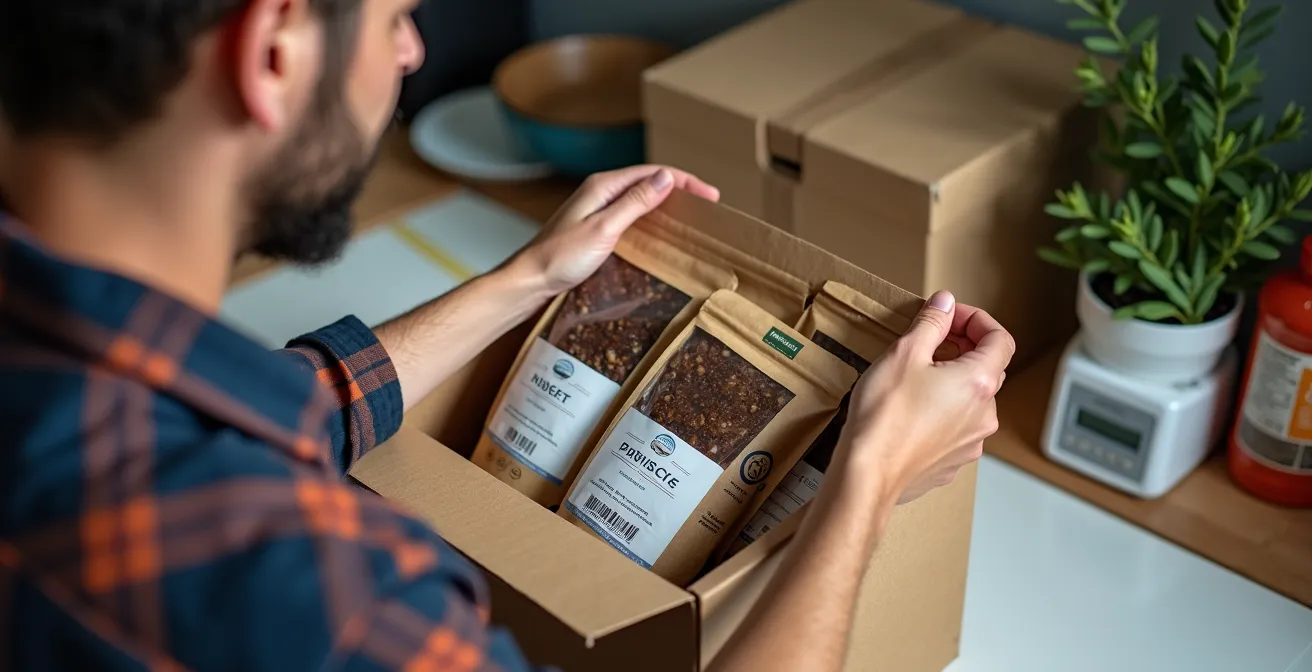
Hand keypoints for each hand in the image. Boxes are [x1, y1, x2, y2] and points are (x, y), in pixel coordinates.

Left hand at [513, 165, 719, 294]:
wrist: (531, 279)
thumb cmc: (562, 256)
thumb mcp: (604, 228)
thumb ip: (635, 202)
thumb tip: (666, 177)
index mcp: (603, 186)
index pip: (653, 173)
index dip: (685, 181)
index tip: (711, 195)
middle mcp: (601, 191)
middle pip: (648, 181)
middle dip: (680, 189)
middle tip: (707, 205)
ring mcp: (597, 208)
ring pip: (640, 197)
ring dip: (667, 202)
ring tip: (691, 215)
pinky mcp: (595, 225)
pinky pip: (631, 213)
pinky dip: (652, 216)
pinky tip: (661, 230)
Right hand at [837, 291, 1013, 503]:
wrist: (868, 475)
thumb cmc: (884, 417)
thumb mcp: (905, 353)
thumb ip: (931, 323)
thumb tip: (946, 303)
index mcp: (979, 383)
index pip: (1000, 339)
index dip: (977, 320)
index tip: (949, 316)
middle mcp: (984, 415)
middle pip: (987, 369)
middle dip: (962, 348)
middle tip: (930, 341)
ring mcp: (971, 442)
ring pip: (971, 400)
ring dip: (951, 381)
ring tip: (915, 378)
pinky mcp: (952, 462)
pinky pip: (955, 427)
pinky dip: (940, 411)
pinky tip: (910, 411)